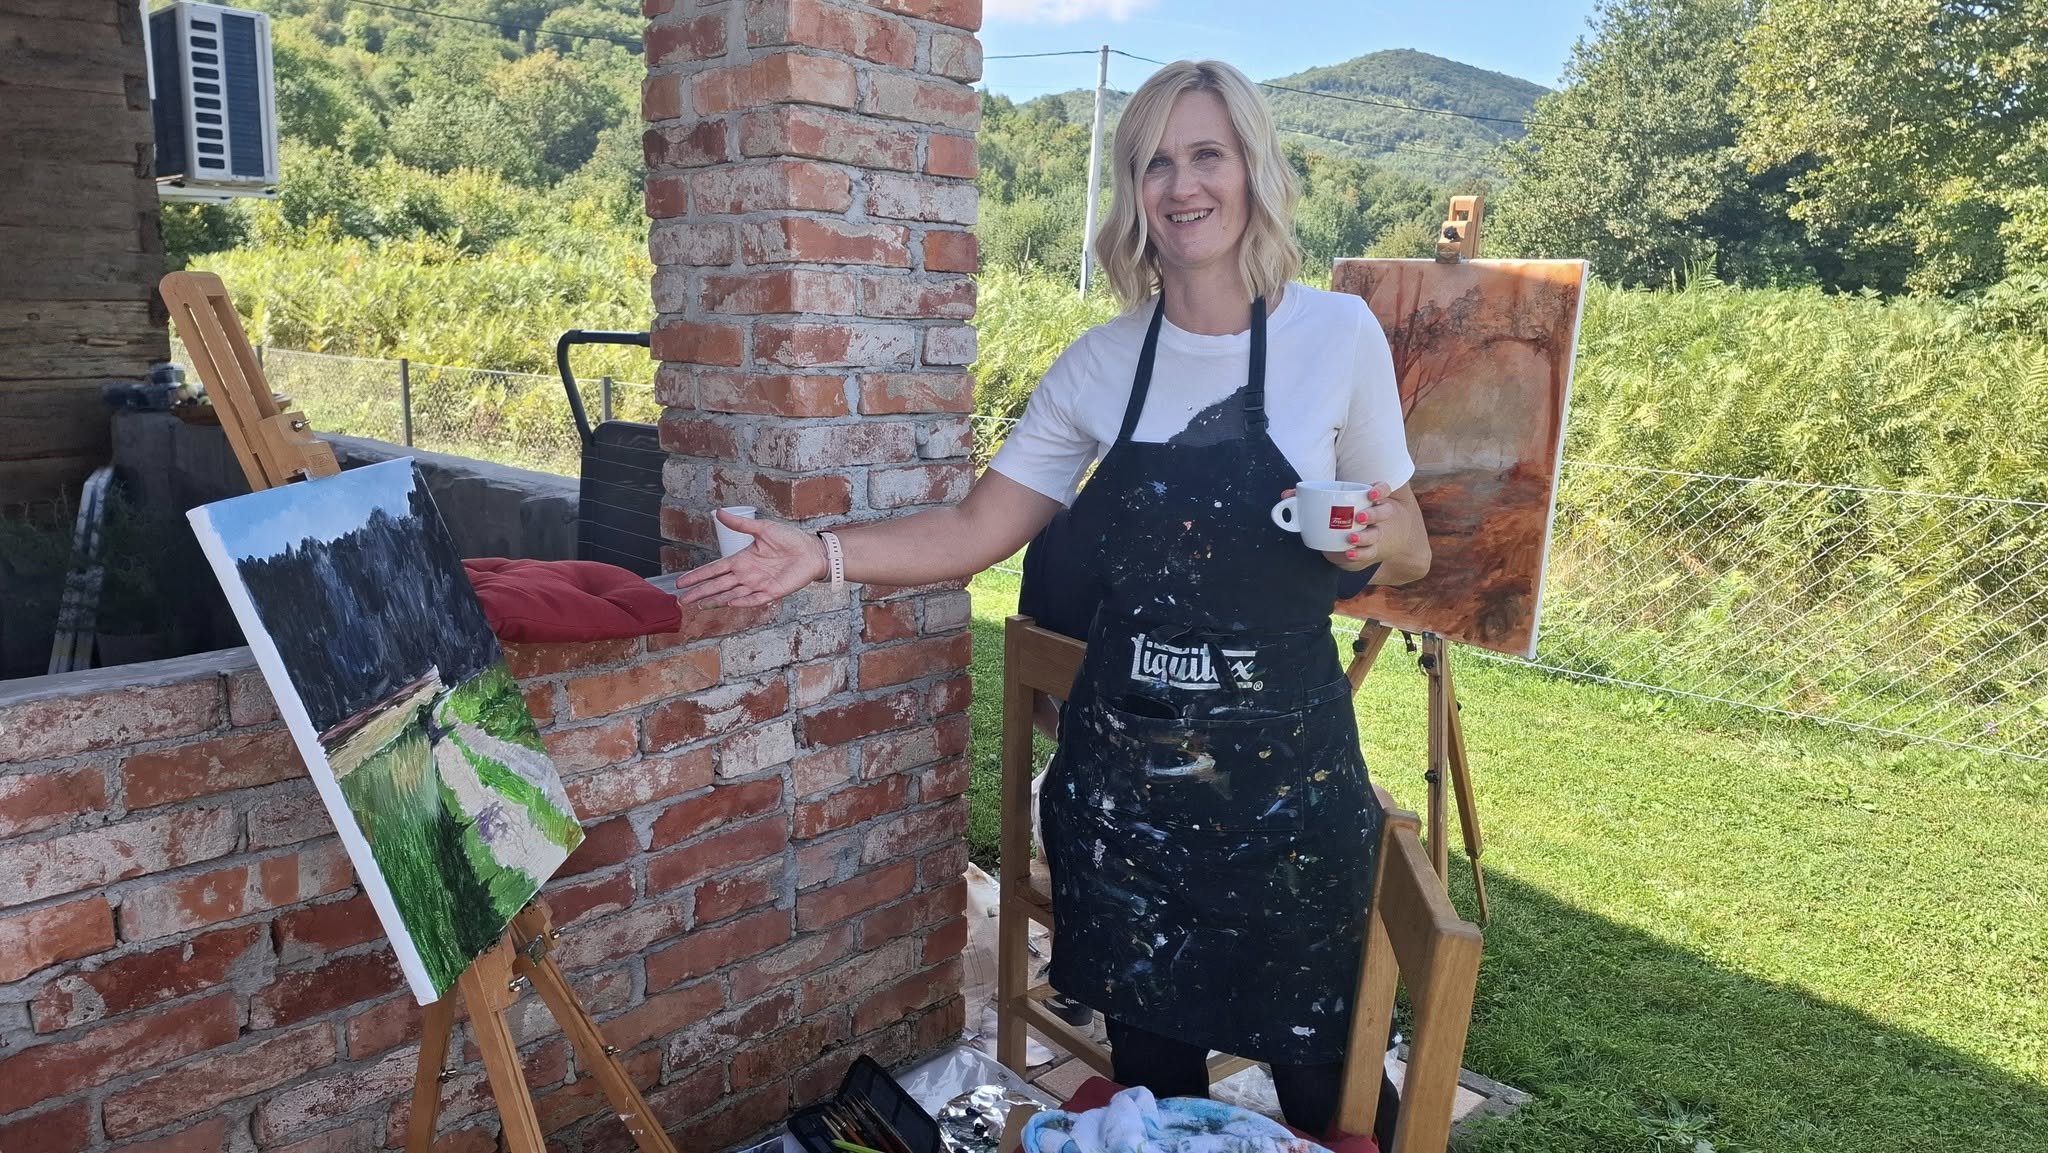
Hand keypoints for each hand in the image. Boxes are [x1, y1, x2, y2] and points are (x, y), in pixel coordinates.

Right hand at [674, 509, 827, 607]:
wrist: (811, 550)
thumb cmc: (789, 539)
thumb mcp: (762, 529)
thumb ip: (740, 524)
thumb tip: (719, 512)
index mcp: (741, 560)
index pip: (714, 569)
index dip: (698, 576)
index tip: (681, 582)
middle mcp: (746, 575)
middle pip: (718, 585)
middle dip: (700, 592)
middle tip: (682, 600)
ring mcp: (758, 584)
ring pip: (731, 594)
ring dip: (716, 599)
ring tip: (699, 604)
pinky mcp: (771, 592)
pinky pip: (753, 598)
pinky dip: (742, 601)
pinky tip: (729, 603)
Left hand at [1279, 483, 1390, 571]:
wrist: (1349, 538)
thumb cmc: (1337, 514)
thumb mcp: (1325, 503)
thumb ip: (1305, 498)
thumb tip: (1285, 495)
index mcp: (1367, 498)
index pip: (1382, 489)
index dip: (1380, 490)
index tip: (1370, 493)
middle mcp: (1375, 515)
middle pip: (1384, 512)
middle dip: (1374, 514)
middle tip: (1360, 518)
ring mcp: (1374, 533)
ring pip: (1376, 534)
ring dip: (1365, 536)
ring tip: (1350, 538)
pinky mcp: (1368, 549)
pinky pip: (1368, 552)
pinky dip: (1359, 553)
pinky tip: (1349, 553)